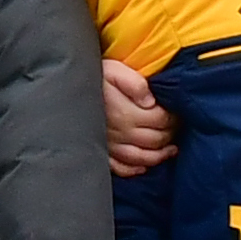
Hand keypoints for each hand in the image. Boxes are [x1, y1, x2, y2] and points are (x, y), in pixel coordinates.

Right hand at [101, 57, 170, 176]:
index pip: (160, 120)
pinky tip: (143, 166)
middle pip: (155, 140)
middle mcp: (120, 133)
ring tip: (170, 150)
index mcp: (126, 113)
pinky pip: (120, 168)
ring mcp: (110, 145)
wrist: (63, 89)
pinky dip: (134, 169)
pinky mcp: (100, 151)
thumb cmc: (91, 76)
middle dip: (170, 134)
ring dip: (159, 155)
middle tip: (177, 128)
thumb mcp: (114, 70)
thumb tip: (151, 102)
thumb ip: (135, 84)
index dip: (173, 117)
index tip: (178, 112)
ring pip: (141, 158)